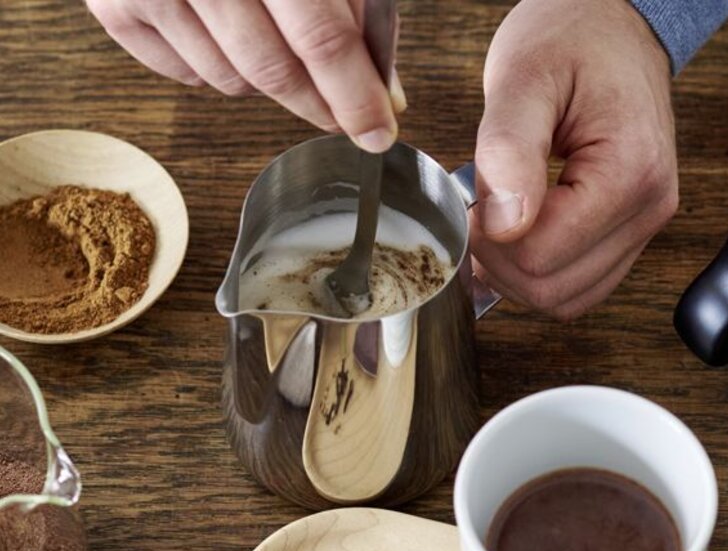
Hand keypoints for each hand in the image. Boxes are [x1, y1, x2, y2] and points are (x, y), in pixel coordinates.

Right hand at [85, 0, 404, 151]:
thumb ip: (352, 5)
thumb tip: (382, 87)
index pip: (321, 38)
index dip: (355, 96)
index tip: (378, 131)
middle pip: (274, 71)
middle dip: (319, 104)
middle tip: (346, 117)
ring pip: (233, 82)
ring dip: (269, 81)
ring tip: (278, 43)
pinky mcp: (115, 6)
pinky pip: (189, 75)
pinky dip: (218, 66)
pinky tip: (226, 30)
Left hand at [471, 0, 677, 319]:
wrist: (613, 24)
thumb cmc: (573, 37)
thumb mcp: (523, 76)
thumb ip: (508, 151)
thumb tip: (502, 225)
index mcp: (630, 172)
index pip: (542, 255)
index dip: (490, 242)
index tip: (470, 204)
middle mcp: (648, 209)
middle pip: (554, 290)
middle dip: (501, 264)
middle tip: (478, 216)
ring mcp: (643, 226)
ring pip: (566, 299)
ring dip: (518, 277)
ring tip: (498, 225)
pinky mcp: (629, 234)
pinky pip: (580, 287)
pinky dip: (541, 274)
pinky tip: (519, 238)